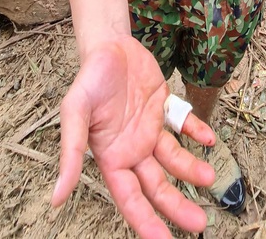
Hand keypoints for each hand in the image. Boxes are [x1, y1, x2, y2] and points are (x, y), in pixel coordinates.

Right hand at [54, 38, 215, 238]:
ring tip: (210, 177)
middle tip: (200, 224)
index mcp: (112, 157)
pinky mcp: (164, 108)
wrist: (108, 44)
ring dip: (192, 170)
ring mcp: (150, 130)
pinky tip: (209, 139)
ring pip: (175, 161)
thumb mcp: (75, 113)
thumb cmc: (88, 78)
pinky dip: (198, 132)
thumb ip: (70, 154)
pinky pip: (184, 125)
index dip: (146, 223)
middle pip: (158, 187)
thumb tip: (56, 198)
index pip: (131, 199)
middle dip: (177, 207)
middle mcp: (133, 149)